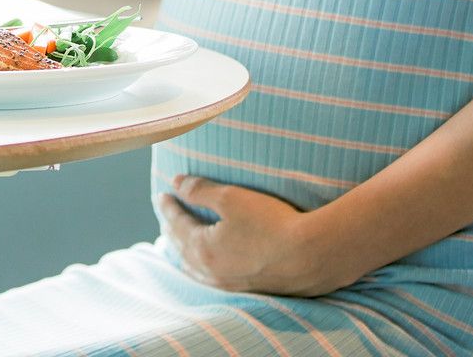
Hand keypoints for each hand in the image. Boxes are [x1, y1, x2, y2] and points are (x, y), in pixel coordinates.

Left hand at [156, 175, 340, 296]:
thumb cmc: (270, 224)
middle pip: (182, 247)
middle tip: (166, 216)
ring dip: (184, 251)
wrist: (310, 256)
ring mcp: (228, 283)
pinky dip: (201, 266)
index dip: (169, 207)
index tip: (162, 194)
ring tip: (179, 241)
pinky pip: (211, 277)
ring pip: (195, 267)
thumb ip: (200, 190)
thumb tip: (176, 183)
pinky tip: (208, 265)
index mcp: (202, 248)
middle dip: (172, 229)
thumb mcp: (232, 198)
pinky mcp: (246, 289)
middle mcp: (210, 270)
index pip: (178, 223)